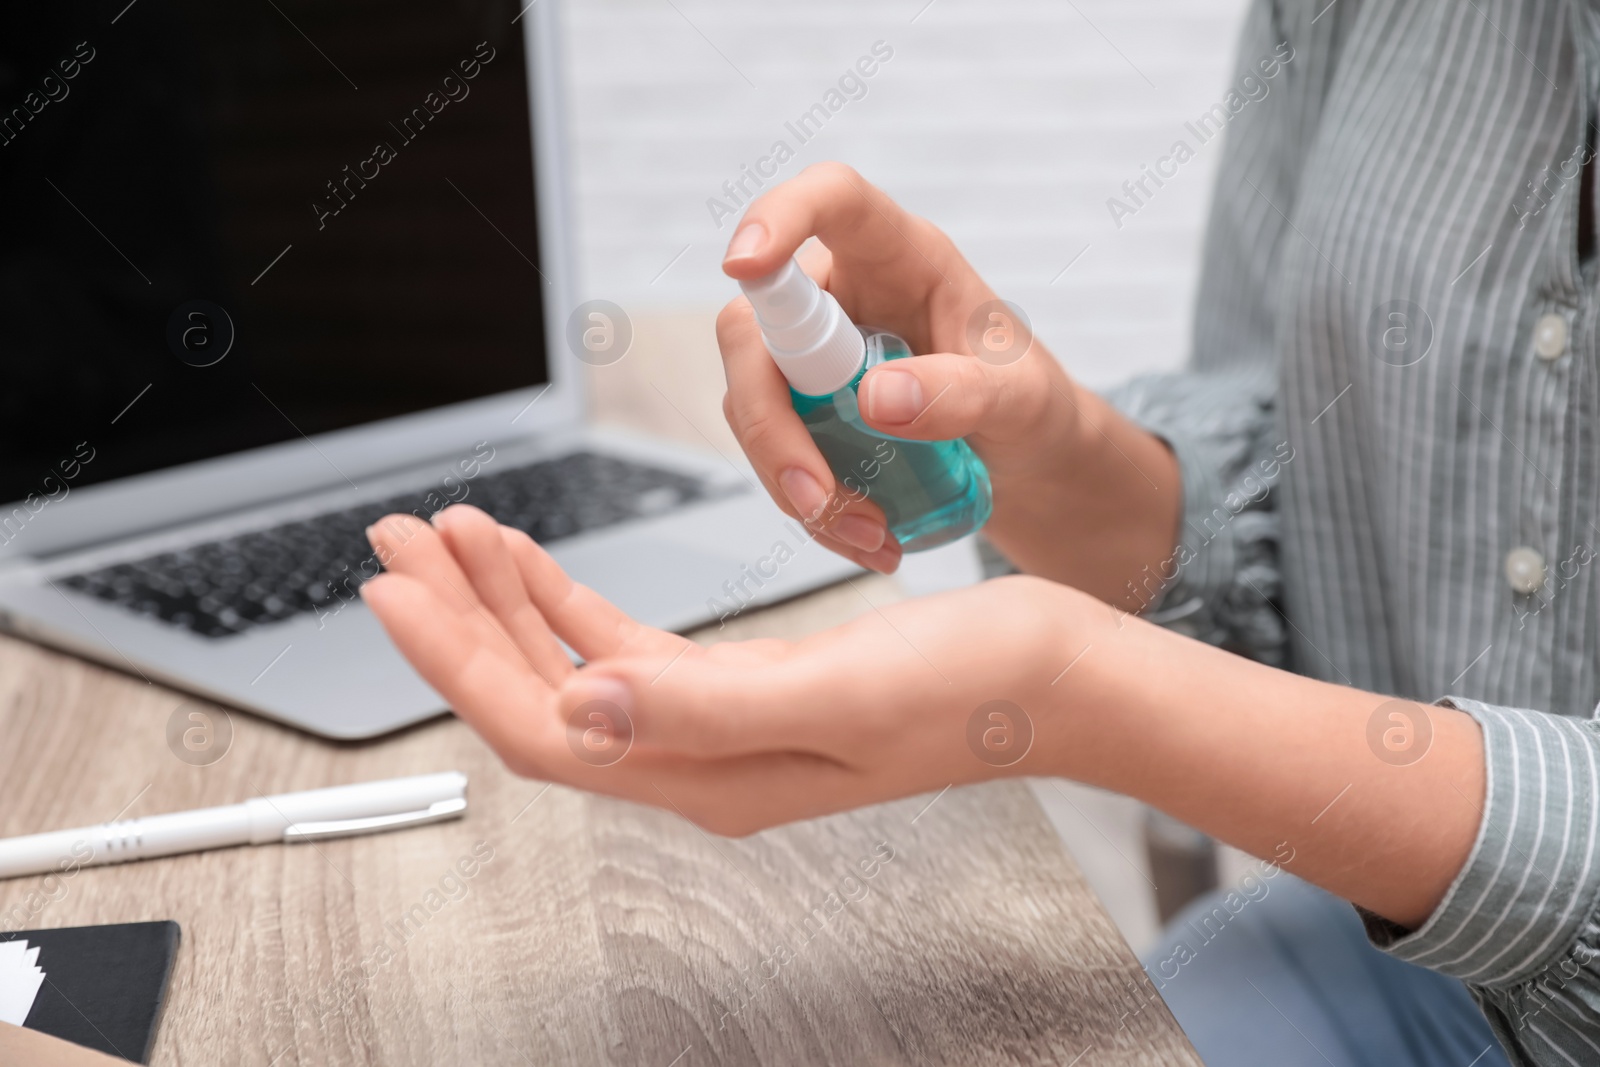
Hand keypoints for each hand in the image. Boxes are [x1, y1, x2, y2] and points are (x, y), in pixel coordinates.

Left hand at [360, 505, 1077, 835]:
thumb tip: (579, 710)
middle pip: (540, 697)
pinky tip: (536, 566)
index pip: (546, 728)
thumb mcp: (845, 690)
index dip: (459, 662)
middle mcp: (702, 758)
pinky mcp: (748, 685)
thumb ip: (708, 708)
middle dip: (458, 619)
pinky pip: (629, 648)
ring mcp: (721, 725)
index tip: (394, 591)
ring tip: (450, 532)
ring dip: (506, 600)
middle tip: (395, 543)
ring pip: (574, 667)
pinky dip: (571, 601)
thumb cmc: (979, 686)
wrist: (1059, 677)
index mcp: (714, 773)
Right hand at [717, 163, 1092, 575]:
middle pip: (756, 329)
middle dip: (772, 424)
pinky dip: (808, 506)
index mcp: (901, 255)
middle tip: (819, 497)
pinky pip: (771, 450)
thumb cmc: (1030, 405)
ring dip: (793, 482)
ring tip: (872, 538)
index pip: (831, 200)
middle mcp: (843, 293)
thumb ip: (961, 394)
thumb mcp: (1021, 401)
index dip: (778, 214)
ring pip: (752, 402)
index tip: (743, 261)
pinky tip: (866, 539)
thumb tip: (874, 399)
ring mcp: (813, 352)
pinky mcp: (801, 407)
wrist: (1025, 460)